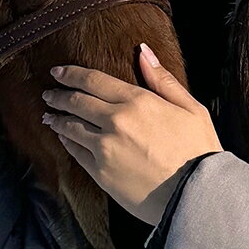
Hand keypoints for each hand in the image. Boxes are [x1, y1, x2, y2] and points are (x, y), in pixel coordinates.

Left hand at [40, 44, 222, 224]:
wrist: (197, 196)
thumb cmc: (199, 151)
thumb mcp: (190, 108)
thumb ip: (162, 79)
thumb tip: (143, 52)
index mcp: (137, 101)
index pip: (93, 80)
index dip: (72, 74)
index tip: (58, 72)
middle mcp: (115, 122)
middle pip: (76, 102)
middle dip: (59, 95)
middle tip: (49, 93)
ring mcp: (104, 149)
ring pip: (71, 127)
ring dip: (58, 119)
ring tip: (50, 116)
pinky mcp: (101, 173)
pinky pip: (76, 152)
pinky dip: (67, 142)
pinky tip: (64, 139)